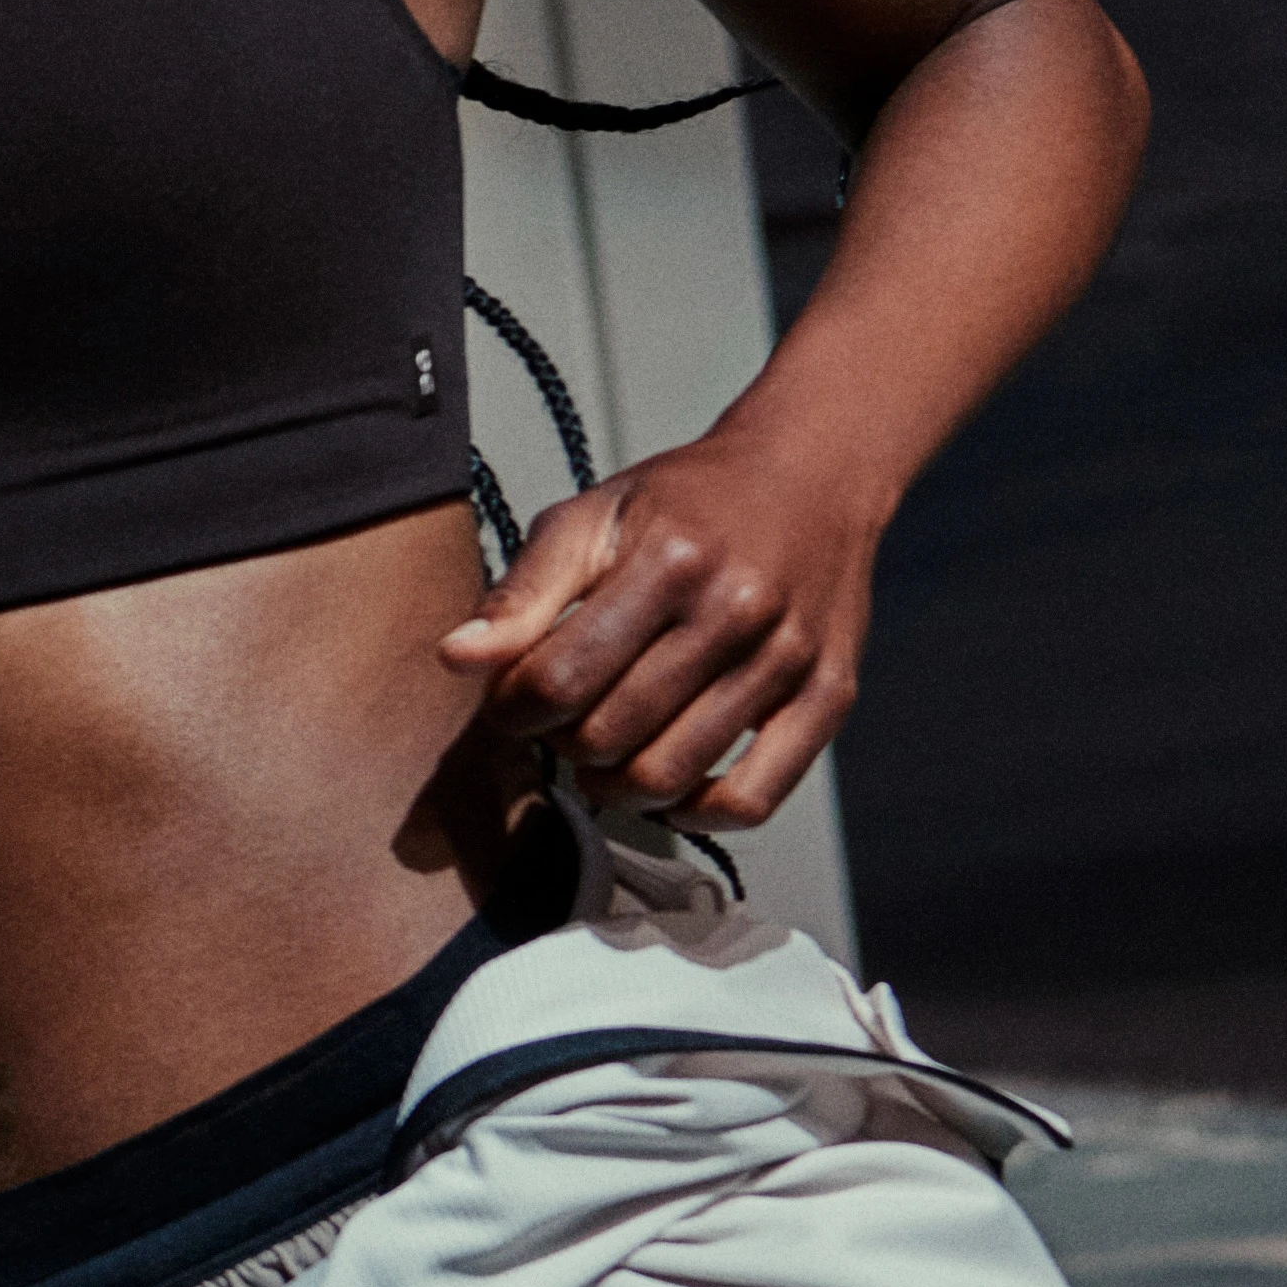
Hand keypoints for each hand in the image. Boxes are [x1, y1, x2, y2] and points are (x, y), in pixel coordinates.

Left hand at [437, 426, 877, 830]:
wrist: (813, 473)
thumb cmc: (691, 500)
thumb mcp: (596, 514)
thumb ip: (523, 590)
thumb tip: (457, 659)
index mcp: (671, 558)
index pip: (559, 677)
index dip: (513, 707)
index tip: (511, 701)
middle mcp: (736, 610)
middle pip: (609, 735)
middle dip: (561, 743)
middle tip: (557, 724)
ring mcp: (787, 659)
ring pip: (670, 775)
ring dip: (614, 785)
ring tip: (602, 755)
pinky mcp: (829, 697)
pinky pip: (753, 799)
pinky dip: (696, 812)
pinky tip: (669, 787)